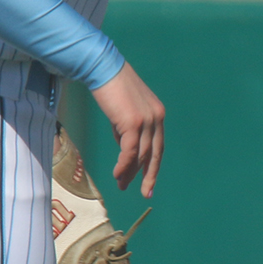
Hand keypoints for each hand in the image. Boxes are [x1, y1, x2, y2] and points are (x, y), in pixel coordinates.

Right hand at [89, 64, 164, 196]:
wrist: (104, 70)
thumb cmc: (111, 89)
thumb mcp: (124, 113)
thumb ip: (128, 131)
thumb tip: (126, 151)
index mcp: (158, 114)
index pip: (158, 146)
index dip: (153, 165)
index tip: (149, 182)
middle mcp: (157, 118)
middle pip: (155, 154)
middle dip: (149, 175)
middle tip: (145, 193)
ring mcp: (147, 121)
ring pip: (141, 155)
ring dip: (130, 173)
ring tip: (122, 185)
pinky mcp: (134, 123)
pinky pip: (130, 151)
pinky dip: (123, 165)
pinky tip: (117, 174)